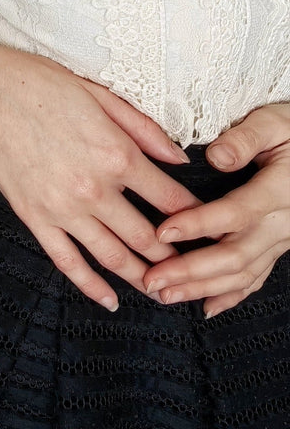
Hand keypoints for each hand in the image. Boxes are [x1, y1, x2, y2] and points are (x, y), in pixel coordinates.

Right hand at [0, 42, 202, 311]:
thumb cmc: (40, 83)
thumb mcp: (100, 94)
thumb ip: (144, 129)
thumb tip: (179, 160)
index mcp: (116, 153)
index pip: (170, 198)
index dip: (193, 216)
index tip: (204, 226)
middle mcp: (94, 188)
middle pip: (146, 237)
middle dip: (172, 257)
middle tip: (188, 268)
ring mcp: (62, 208)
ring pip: (112, 256)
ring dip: (140, 277)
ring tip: (161, 290)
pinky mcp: (33, 217)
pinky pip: (67, 262)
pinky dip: (91, 286)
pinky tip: (109, 299)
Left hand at [141, 102, 289, 317]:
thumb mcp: (273, 122)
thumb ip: (244, 139)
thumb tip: (215, 157)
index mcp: (279, 190)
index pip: (235, 213)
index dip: (198, 225)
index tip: (161, 232)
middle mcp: (282, 222)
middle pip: (235, 254)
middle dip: (191, 271)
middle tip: (152, 279)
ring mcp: (282, 238)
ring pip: (243, 273)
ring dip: (202, 288)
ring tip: (165, 294)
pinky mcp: (279, 245)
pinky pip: (257, 277)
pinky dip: (231, 295)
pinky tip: (207, 306)